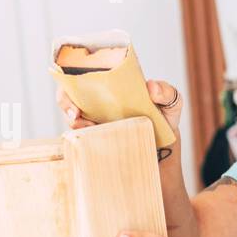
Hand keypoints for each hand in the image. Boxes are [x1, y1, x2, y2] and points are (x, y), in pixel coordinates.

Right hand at [55, 79, 184, 134]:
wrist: (162, 161)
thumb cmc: (165, 128)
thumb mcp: (172, 105)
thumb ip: (168, 92)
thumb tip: (150, 87)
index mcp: (112, 88)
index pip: (86, 74)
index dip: (73, 76)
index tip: (76, 84)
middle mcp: (98, 104)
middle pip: (69, 95)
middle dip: (65, 100)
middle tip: (74, 113)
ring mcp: (93, 124)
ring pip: (70, 117)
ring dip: (73, 122)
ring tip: (86, 127)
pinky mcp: (92, 143)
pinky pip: (77, 140)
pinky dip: (79, 139)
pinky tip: (91, 140)